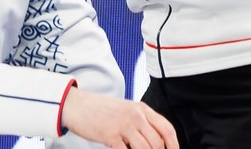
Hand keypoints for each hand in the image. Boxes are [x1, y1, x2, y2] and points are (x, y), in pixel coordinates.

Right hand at [61, 87, 177, 148]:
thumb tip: (155, 141)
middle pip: (157, 142)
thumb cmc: (100, 109)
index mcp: (141, 108)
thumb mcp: (125, 109)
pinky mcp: (111, 135)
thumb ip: (140, 121)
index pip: (166, 128)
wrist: (77, 105)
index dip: (173, 145)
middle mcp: (135, 115)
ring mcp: (123, 125)